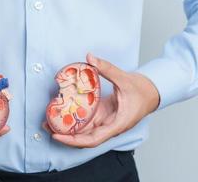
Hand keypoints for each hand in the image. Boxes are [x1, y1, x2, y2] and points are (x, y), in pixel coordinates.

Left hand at [44, 53, 158, 147]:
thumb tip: (90, 57)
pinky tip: (61, 113)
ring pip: (83, 131)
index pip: (93, 139)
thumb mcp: (124, 79)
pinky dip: (73, 119)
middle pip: (84, 138)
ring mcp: (104, 122)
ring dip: (66, 128)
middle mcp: (108, 127)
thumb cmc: (142, 91)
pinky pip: (86, 121)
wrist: (151, 92)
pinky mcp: (102, 116)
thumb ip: (107, 68)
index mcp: (116, 125)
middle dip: (64, 136)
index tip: (59, 136)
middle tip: (46, 126)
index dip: (74, 140)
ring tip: (48, 121)